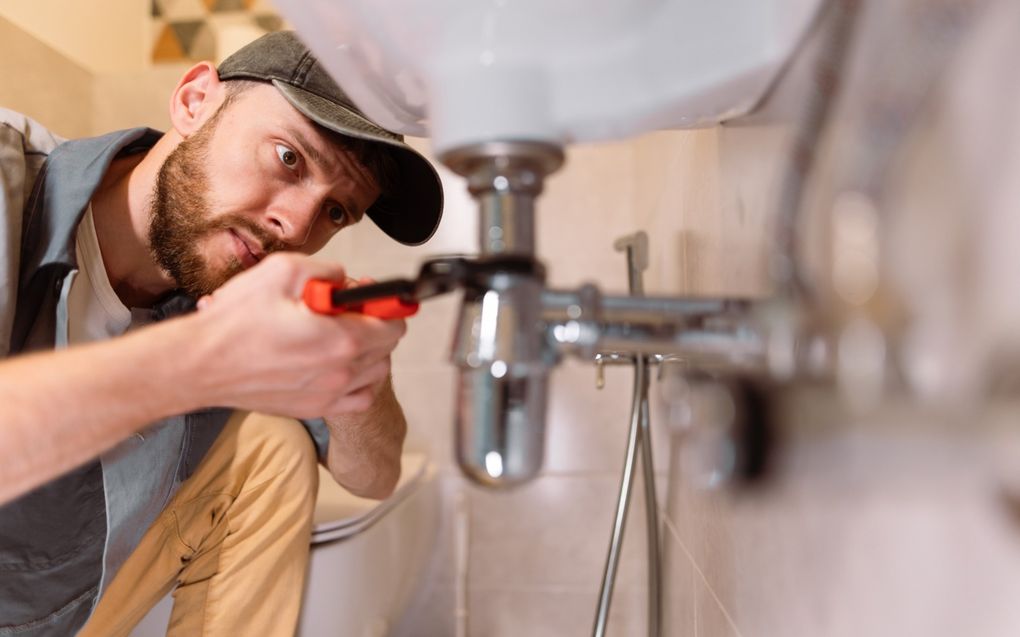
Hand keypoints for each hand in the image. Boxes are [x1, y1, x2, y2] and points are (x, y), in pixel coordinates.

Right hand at [187, 253, 406, 417]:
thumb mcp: (282, 271)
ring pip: (375, 372)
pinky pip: (358, 399)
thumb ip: (326, 270)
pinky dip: (358, 381)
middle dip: (374, 323)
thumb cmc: (234, 323)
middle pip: (387, 347)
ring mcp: (329, 394)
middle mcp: (341, 372)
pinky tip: (337, 365)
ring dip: (368, 351)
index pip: (393, 323)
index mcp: (340, 338)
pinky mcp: (314, 409)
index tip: (371, 296)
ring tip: (339, 335)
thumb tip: (343, 278)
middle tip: (346, 309)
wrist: (199, 364)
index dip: (386, 304)